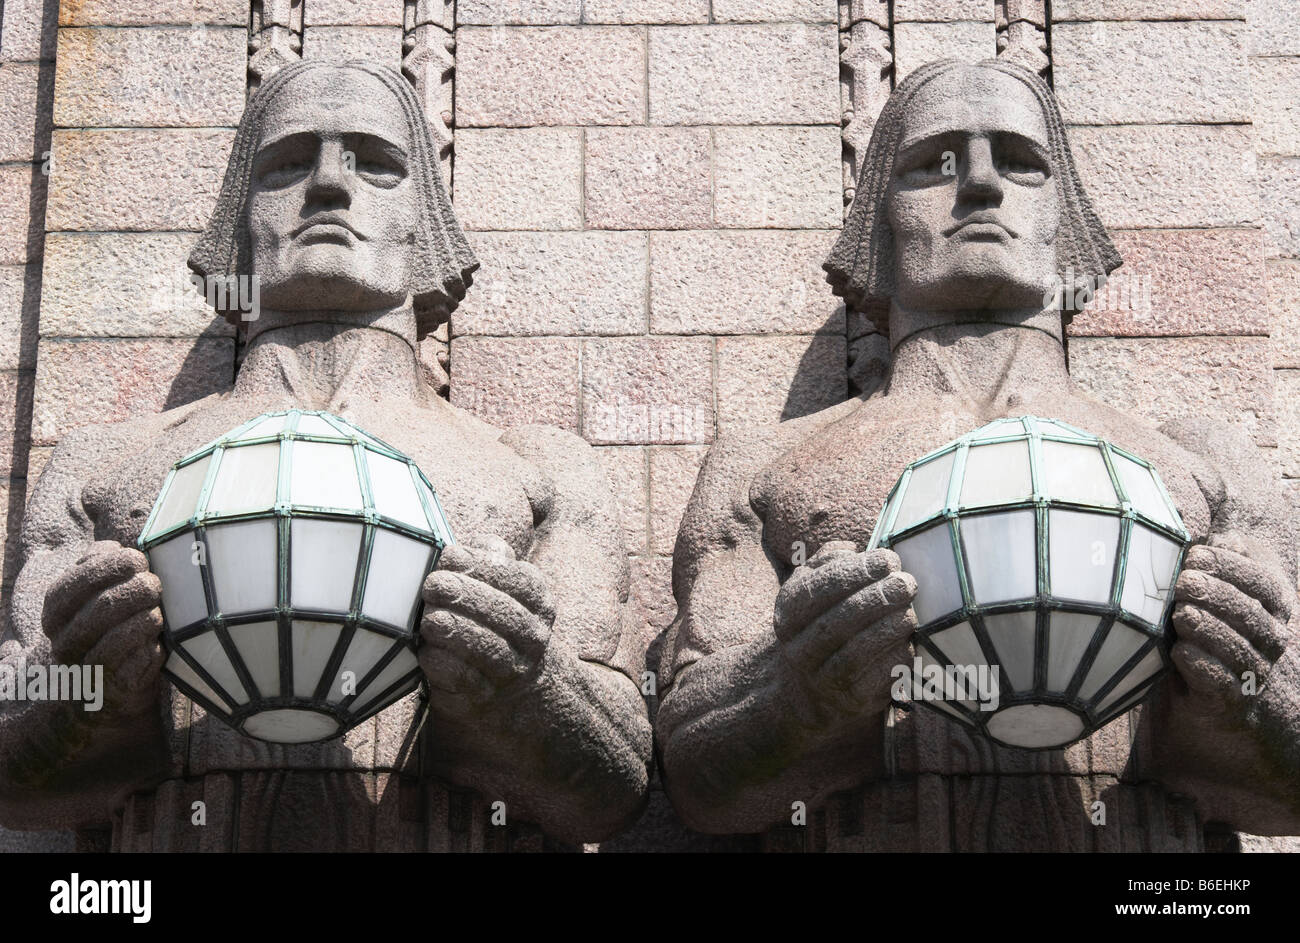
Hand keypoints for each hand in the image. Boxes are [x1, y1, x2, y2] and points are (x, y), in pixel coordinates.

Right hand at [42, 541, 164, 717]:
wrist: (111, 683)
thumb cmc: (110, 623)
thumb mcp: (96, 590)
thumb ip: (99, 564)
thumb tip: (115, 549)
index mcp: (56, 612)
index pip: (77, 583)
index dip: (110, 567)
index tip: (138, 560)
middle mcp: (65, 641)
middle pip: (103, 608)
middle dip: (137, 590)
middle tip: (154, 585)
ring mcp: (88, 667)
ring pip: (121, 637)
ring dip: (148, 618)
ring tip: (157, 611)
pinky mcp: (115, 687)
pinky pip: (139, 661)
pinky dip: (154, 646)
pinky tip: (158, 640)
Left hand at [419, 536, 555, 717]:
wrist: (510, 684)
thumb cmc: (496, 619)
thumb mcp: (502, 586)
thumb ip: (489, 560)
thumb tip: (462, 551)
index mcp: (539, 603)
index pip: (520, 580)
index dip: (485, 566)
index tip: (451, 557)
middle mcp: (532, 637)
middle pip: (505, 613)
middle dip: (466, 595)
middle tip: (433, 585)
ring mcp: (511, 669)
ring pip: (488, 648)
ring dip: (456, 630)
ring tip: (430, 618)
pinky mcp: (482, 696)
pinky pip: (464, 678)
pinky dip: (443, 662)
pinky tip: (426, 649)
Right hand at [773, 542, 916, 718]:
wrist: (809, 688)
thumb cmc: (821, 622)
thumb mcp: (813, 588)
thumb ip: (828, 563)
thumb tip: (852, 550)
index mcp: (788, 615)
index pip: (818, 590)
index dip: (854, 573)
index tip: (888, 559)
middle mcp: (799, 650)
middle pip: (836, 623)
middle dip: (876, 599)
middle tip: (906, 583)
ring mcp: (823, 680)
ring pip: (855, 654)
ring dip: (888, 629)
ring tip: (911, 611)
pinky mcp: (851, 703)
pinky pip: (876, 680)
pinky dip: (895, 658)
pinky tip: (909, 642)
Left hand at [1170, 534, 1296, 713]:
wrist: (1199, 684)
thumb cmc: (1203, 620)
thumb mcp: (1211, 584)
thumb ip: (1219, 559)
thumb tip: (1221, 538)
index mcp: (1272, 606)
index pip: (1263, 583)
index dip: (1231, 567)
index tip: (1194, 557)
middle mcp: (1271, 638)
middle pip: (1251, 614)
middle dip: (1216, 595)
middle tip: (1183, 583)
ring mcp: (1254, 669)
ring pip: (1238, 648)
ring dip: (1208, 629)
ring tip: (1181, 615)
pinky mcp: (1231, 697)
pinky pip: (1220, 680)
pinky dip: (1200, 664)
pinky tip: (1179, 650)